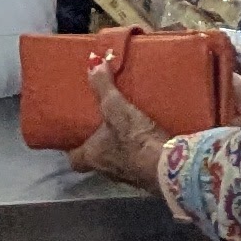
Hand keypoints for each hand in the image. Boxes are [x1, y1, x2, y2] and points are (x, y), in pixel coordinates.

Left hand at [68, 46, 180, 195]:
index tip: (74, 136)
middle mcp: (106, 170)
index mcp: (92, 157)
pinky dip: (139, 154)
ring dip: (119, 149)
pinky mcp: (147, 178)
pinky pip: (137, 165)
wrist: (167, 168)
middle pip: (95, 160)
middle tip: (101, 127)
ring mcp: (127, 177)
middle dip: (98, 146)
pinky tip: (146, 140)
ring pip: (117, 163)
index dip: (72, 148)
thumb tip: (92, 61)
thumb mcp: (115, 107)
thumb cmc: (133, 139)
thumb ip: (103, 86)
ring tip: (125, 130)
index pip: (74, 159)